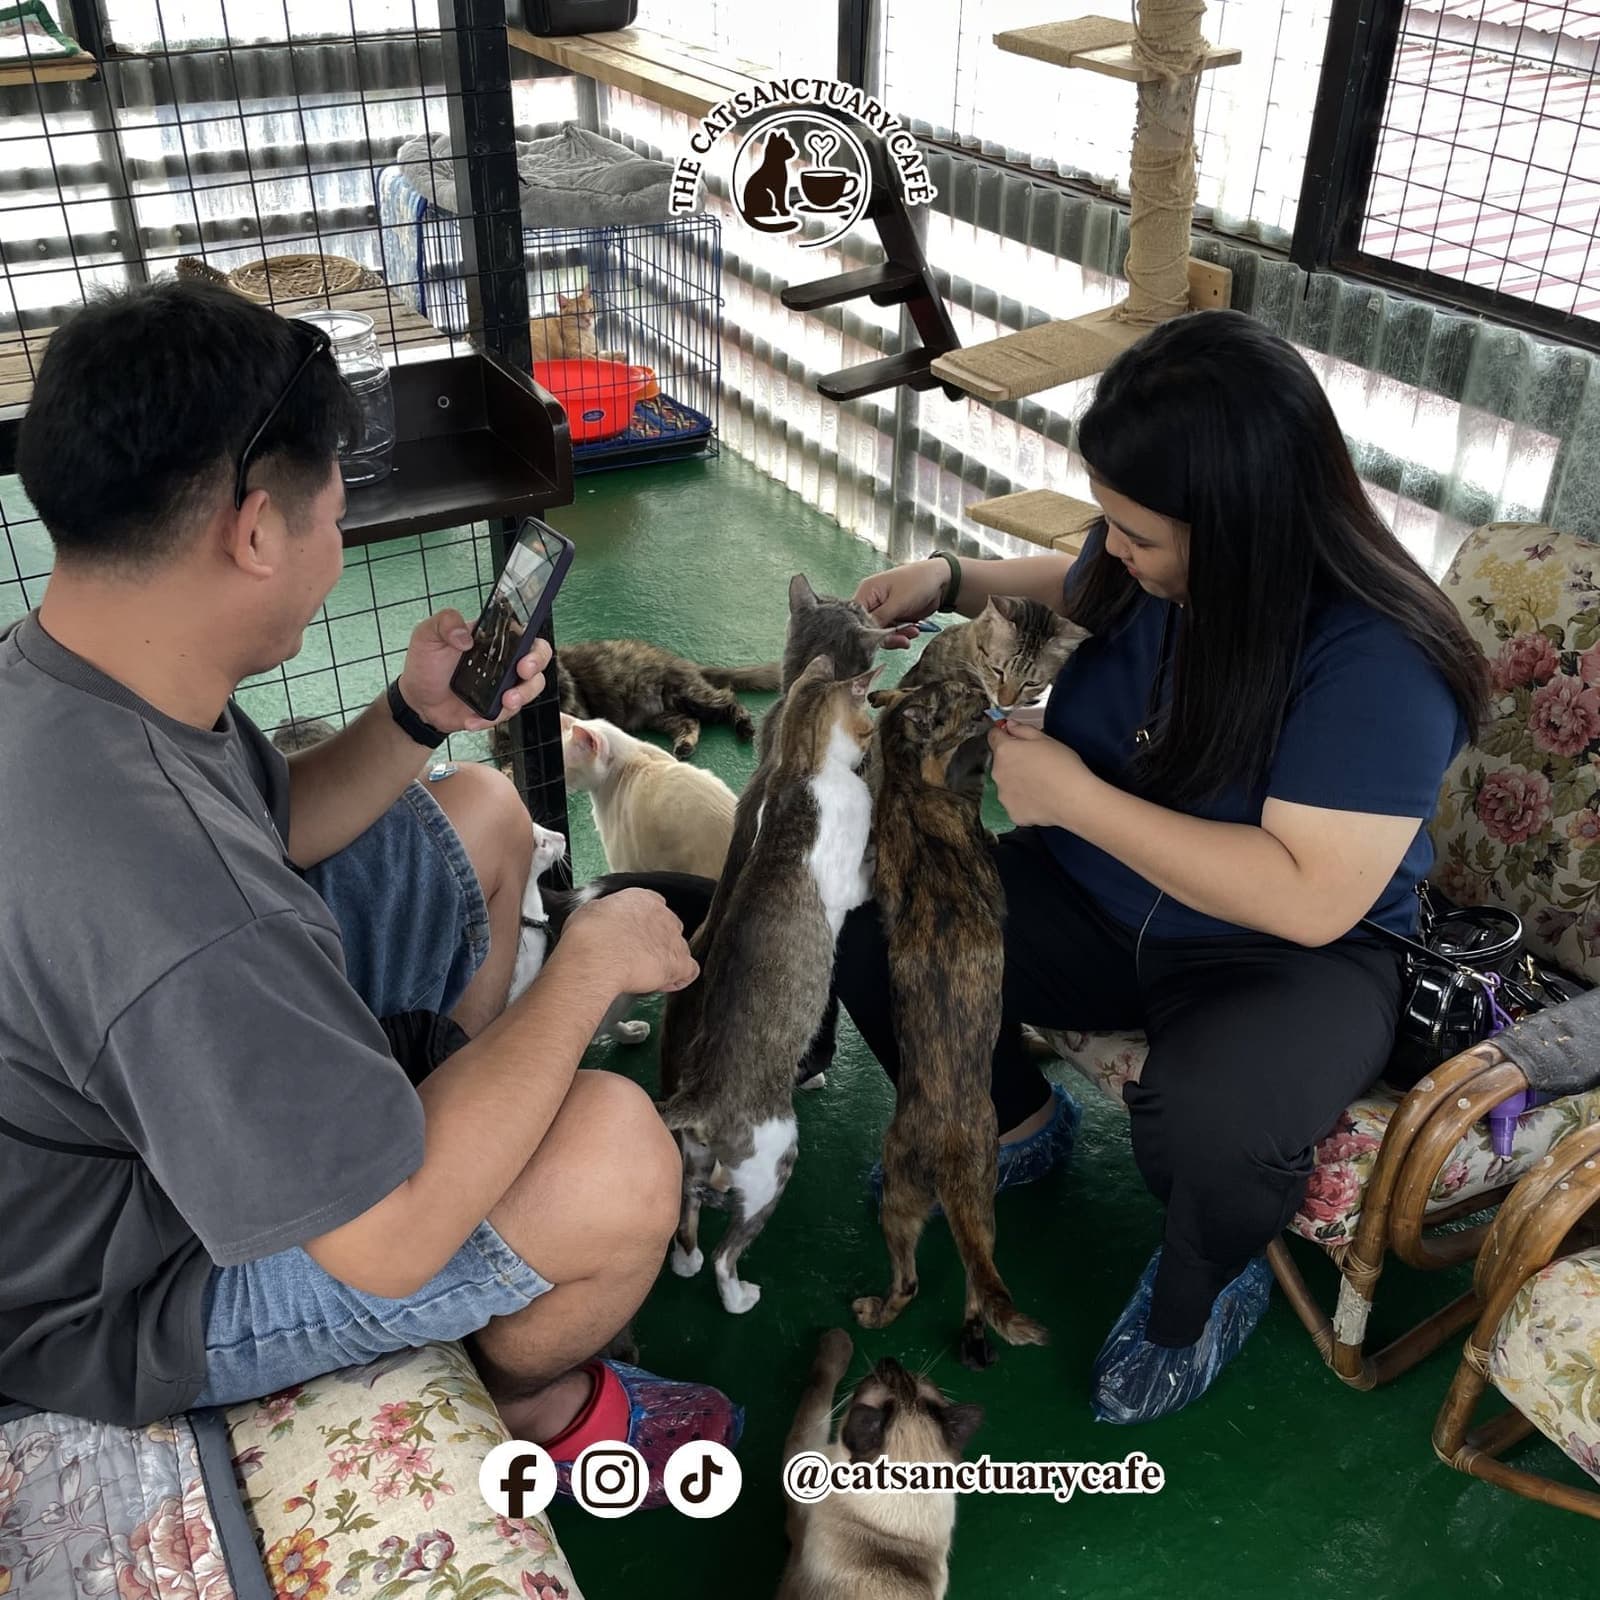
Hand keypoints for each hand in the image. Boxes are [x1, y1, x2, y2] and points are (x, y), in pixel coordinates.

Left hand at [397, 610, 551, 734]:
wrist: (417, 700)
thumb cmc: (426, 663)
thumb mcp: (427, 634)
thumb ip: (444, 622)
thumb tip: (465, 637)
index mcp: (493, 639)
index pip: (524, 633)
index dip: (532, 642)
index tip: (523, 653)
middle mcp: (504, 661)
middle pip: (538, 659)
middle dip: (536, 666)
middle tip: (523, 672)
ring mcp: (503, 685)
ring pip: (531, 688)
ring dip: (523, 695)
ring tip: (505, 702)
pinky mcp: (498, 708)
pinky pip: (507, 714)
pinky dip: (491, 718)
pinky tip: (472, 720)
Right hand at [561, 889, 699, 996]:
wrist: (596, 957)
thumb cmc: (587, 936)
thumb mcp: (590, 912)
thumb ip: (605, 913)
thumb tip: (602, 920)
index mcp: (642, 899)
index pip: (653, 907)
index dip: (645, 925)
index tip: (634, 937)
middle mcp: (663, 915)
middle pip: (669, 928)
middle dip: (657, 943)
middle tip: (637, 958)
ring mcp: (674, 939)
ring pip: (679, 950)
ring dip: (667, 962)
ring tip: (646, 975)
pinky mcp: (679, 962)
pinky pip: (689, 971)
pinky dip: (679, 979)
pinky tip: (665, 985)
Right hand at [852, 562, 944, 648]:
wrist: (942, 581)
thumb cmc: (919, 582)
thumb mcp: (898, 601)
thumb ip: (880, 618)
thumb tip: (864, 632)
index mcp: (867, 591)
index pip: (855, 616)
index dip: (863, 631)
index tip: (878, 640)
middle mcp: (872, 601)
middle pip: (868, 627)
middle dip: (885, 636)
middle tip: (902, 639)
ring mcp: (883, 610)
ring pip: (881, 632)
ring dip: (896, 636)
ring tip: (913, 632)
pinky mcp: (894, 617)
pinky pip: (892, 632)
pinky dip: (902, 634)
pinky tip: (914, 631)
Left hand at [987, 720, 1093, 827]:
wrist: (1074, 799)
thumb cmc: (1064, 767)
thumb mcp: (1046, 739)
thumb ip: (1022, 729)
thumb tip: (1010, 726)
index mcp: (1005, 751)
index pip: (994, 736)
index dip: (1003, 734)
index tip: (1010, 736)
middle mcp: (998, 773)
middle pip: (1001, 762)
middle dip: (1014, 760)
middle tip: (1036, 763)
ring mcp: (1004, 795)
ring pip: (1007, 783)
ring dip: (1017, 781)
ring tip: (1041, 782)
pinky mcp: (1012, 812)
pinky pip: (1014, 803)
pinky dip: (1024, 800)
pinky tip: (1040, 797)